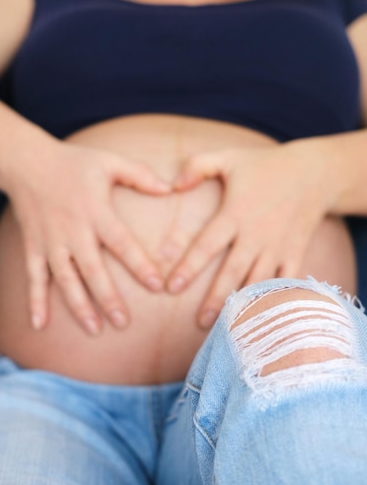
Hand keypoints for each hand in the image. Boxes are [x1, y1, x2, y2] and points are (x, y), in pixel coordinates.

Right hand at [7, 141, 169, 334]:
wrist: (25, 161)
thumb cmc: (74, 162)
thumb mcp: (109, 162)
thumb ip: (139, 175)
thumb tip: (171, 189)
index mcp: (95, 211)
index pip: (121, 242)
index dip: (139, 265)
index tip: (157, 286)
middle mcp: (72, 230)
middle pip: (92, 270)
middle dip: (108, 298)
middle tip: (124, 323)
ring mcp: (50, 242)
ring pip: (65, 279)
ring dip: (78, 306)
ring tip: (94, 330)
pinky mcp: (33, 247)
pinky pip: (33, 278)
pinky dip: (35, 301)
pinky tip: (39, 325)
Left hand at [166, 144, 330, 328]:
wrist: (314, 173)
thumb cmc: (264, 166)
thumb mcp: (228, 158)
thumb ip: (197, 167)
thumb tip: (171, 185)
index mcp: (235, 214)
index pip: (207, 245)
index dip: (189, 267)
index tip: (171, 288)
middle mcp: (256, 234)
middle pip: (232, 272)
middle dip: (216, 299)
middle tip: (200, 322)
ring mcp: (277, 247)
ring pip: (258, 282)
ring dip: (244, 305)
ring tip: (229, 326)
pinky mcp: (295, 253)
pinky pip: (287, 282)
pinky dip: (278, 300)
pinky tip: (267, 320)